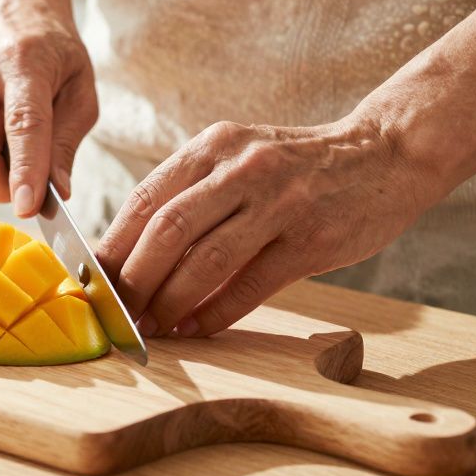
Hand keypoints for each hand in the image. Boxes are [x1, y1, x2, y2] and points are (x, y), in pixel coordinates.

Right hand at [0, 0, 97, 215]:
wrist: (5, 4)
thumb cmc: (50, 52)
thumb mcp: (80, 89)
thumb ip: (67, 141)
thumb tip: (56, 191)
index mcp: (24, 59)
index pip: (22, 123)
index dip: (25, 169)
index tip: (27, 206)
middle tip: (24, 189)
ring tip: (8, 141)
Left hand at [96, 117, 428, 336]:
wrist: (385, 154)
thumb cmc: (297, 167)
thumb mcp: (237, 158)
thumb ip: (190, 194)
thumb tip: (129, 251)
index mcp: (212, 148)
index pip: (144, 199)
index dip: (112, 245)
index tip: (91, 280)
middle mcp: (241, 169)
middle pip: (166, 230)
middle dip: (133, 280)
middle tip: (116, 313)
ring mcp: (279, 202)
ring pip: (204, 259)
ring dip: (169, 301)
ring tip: (150, 327)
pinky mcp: (311, 238)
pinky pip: (250, 283)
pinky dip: (215, 311)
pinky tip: (194, 328)